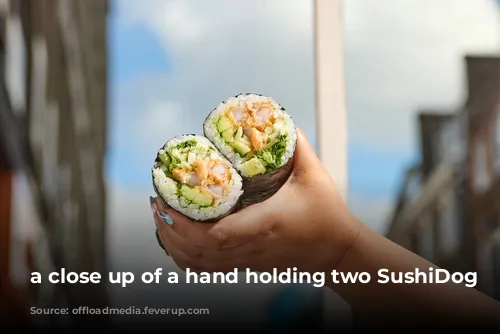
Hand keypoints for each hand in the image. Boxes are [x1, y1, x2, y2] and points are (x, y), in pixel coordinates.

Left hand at [150, 127, 362, 273]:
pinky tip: (177, 239)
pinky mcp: (246, 265)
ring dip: (173, 242)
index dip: (185, 224)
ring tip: (162, 217)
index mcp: (265, 224)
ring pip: (198, 263)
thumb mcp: (314, 174)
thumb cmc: (327, 212)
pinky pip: (207, 269)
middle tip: (158, 202)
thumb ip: (297, 145)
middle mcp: (251, 246)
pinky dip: (185, 256)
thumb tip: (278, 118)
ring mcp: (247, 260)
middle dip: (169, 228)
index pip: (216, 235)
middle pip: (197, 250)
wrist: (336, 251)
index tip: (168, 200)